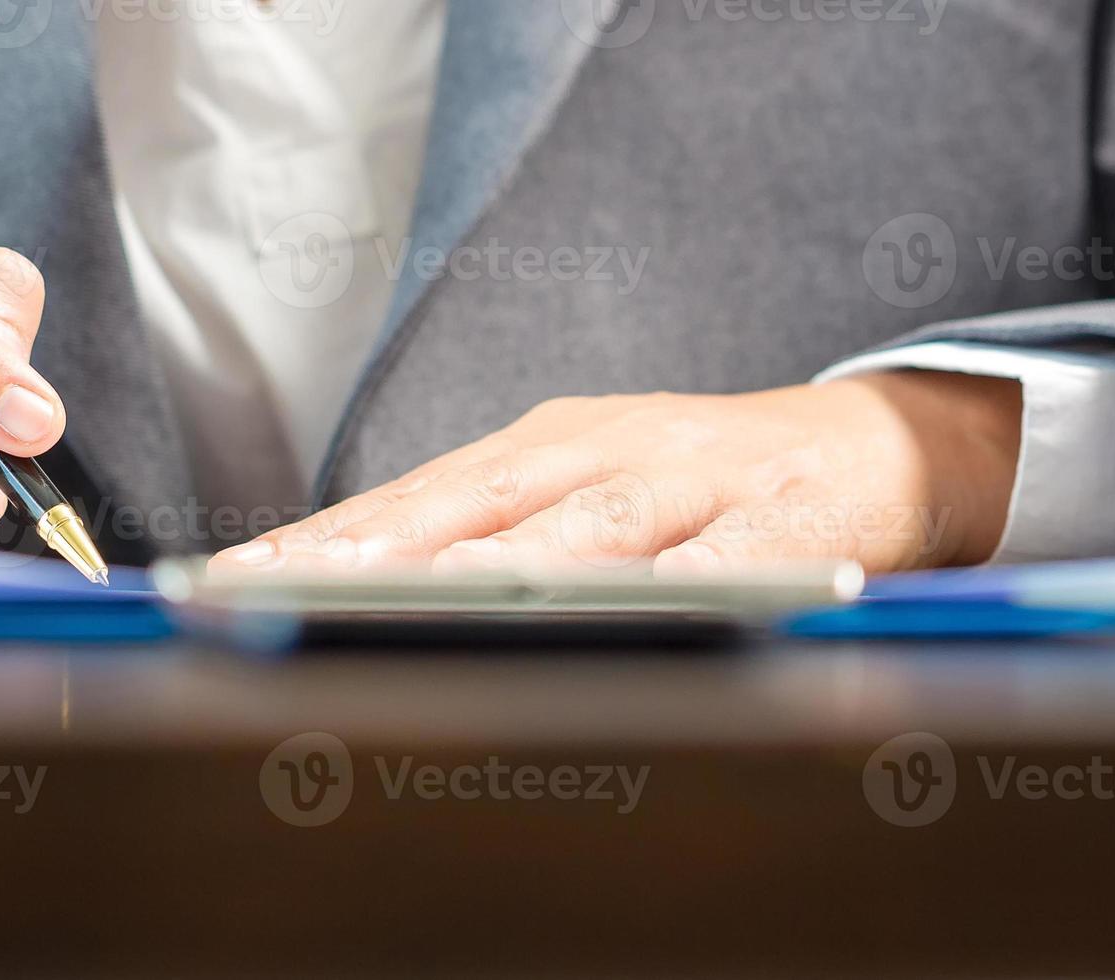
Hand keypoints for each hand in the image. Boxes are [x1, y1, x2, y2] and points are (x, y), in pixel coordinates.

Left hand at [212, 373, 1022, 575]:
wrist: (881, 444)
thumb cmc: (704, 489)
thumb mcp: (585, 494)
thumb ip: (484, 538)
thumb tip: (339, 595)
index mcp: (545, 447)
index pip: (414, 498)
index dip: (325, 540)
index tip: (233, 579)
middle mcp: (610, 449)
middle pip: (483, 503)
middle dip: (386, 547)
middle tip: (298, 588)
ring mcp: (704, 477)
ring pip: (599, 522)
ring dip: (520, 561)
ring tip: (446, 593)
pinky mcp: (796, 512)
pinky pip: (740, 549)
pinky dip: (695, 575)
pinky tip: (655, 601)